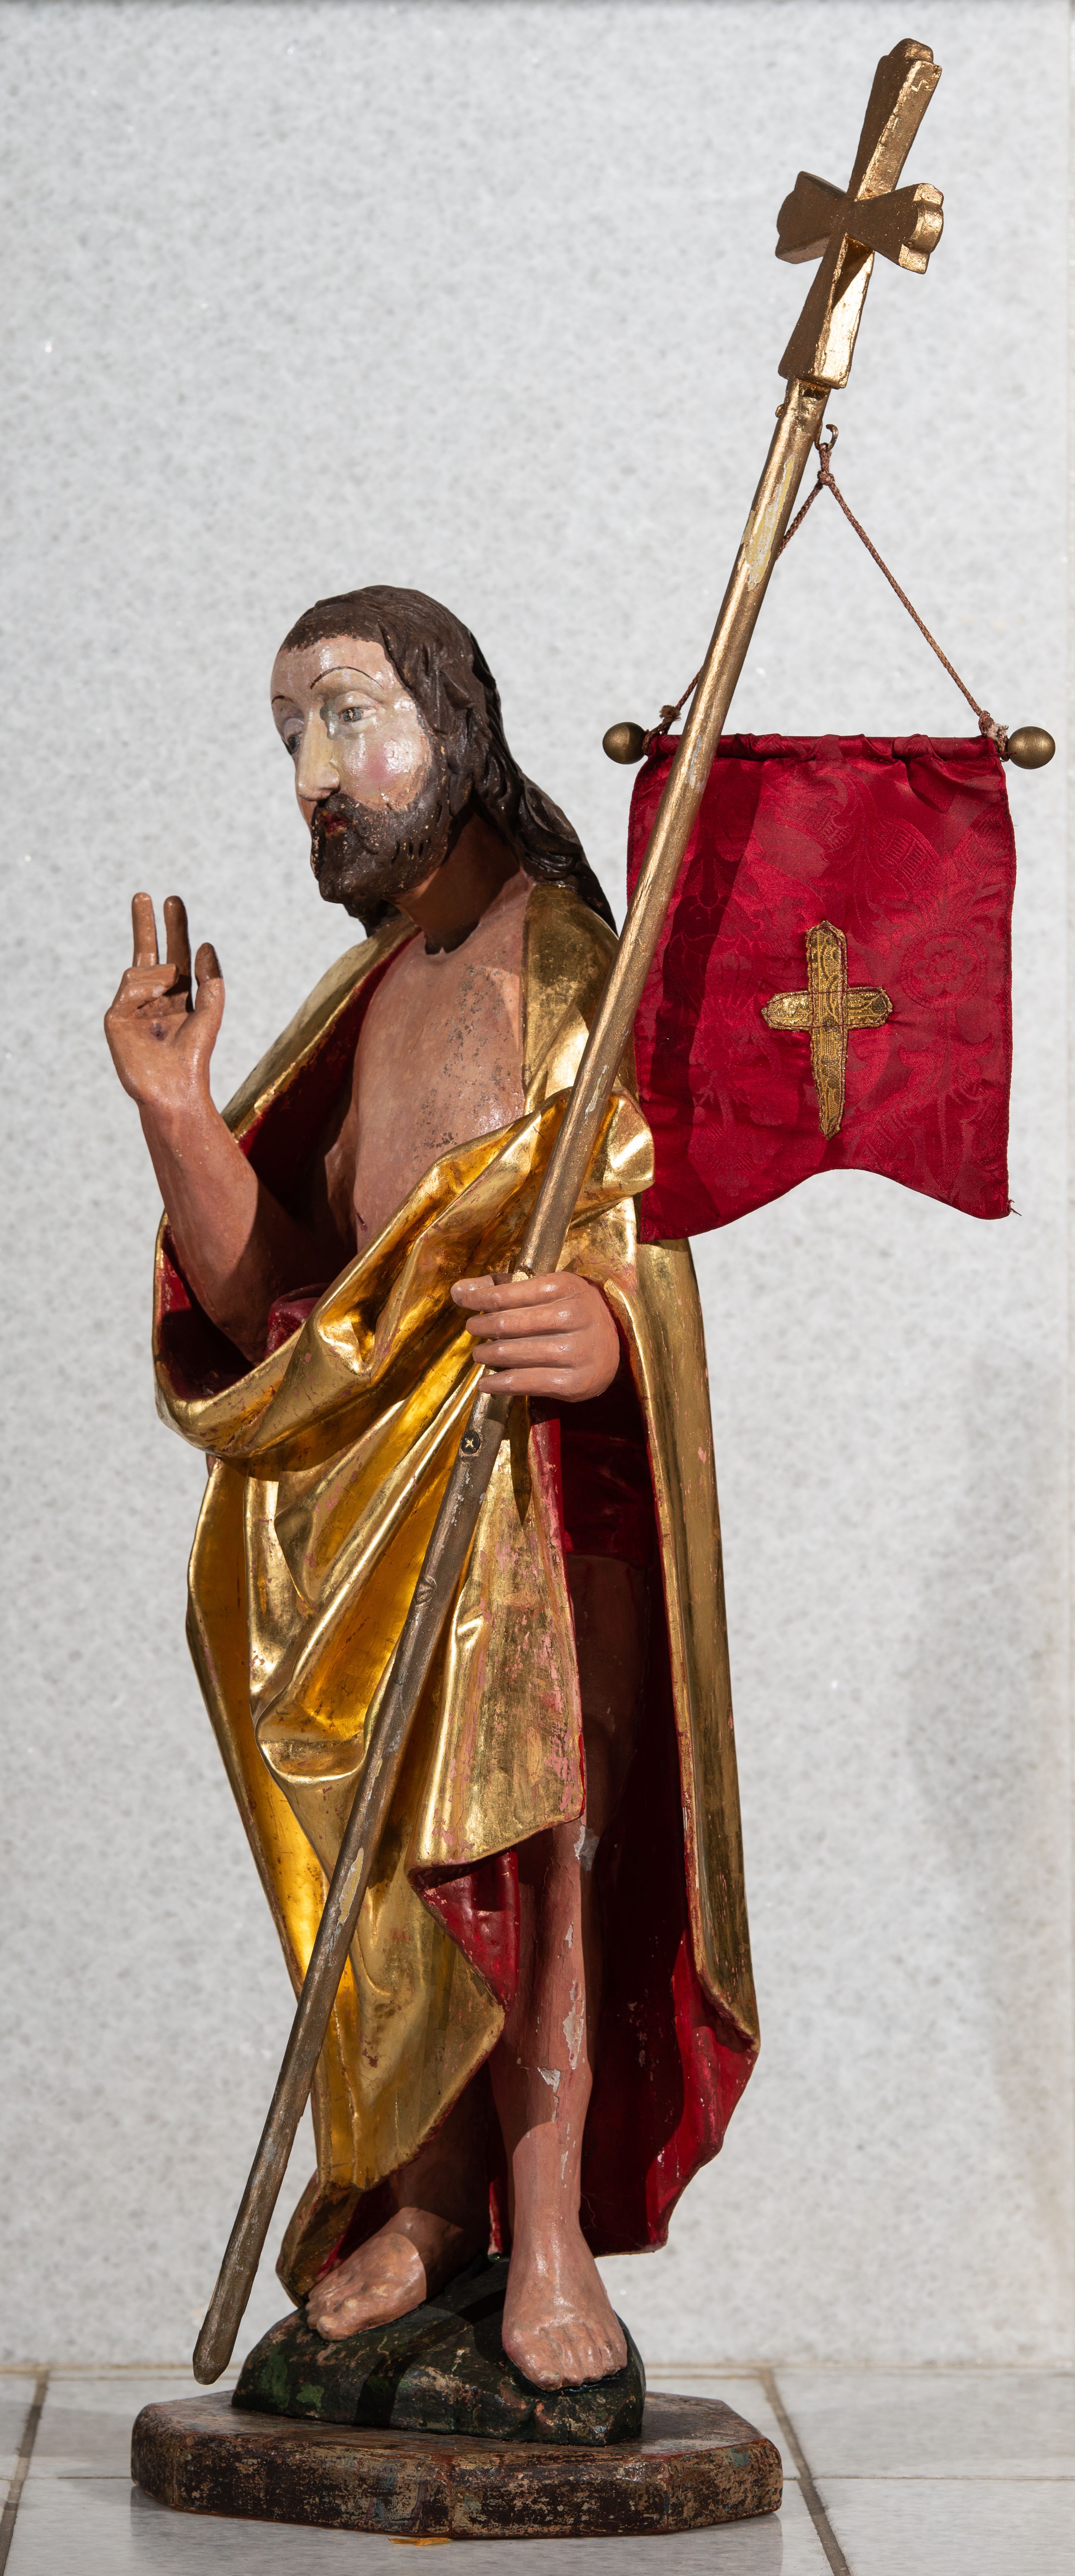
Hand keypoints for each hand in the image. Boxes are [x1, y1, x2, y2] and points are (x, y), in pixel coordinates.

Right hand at [104, 893, 223, 1111]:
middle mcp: (153, 999)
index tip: (171, 901)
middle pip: (148, 951)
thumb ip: (210, 978)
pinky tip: (153, 1004)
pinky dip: (145, 988)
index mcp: (176, 998)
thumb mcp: (210, 1011)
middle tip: (144, 895)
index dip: (174, 928)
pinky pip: (130, 984)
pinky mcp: (115, 1016)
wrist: (173, 1084)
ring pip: (141, 967)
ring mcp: (131, 1007)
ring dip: (159, 973)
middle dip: (146, 923)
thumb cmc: (194, 1055)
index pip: (174, 954)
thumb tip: (205, 944)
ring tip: (168, 992)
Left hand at [451, 1272, 619, 1401]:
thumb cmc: (571, 1314)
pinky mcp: (574, 1382)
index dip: (479, 1299)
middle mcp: (574, 1315)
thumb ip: (502, 1287)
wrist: (613, 1348)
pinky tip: (486, 1383)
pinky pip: (525, 1383)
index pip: (507, 1294)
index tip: (465, 1302)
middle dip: (482, 1327)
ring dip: (488, 1355)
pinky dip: (499, 1384)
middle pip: (508, 1323)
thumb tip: (458, 1290)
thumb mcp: (545, 1291)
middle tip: (473, 1330)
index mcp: (565, 1286)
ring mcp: (576, 1350)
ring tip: (480, 1354)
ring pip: (513, 1354)